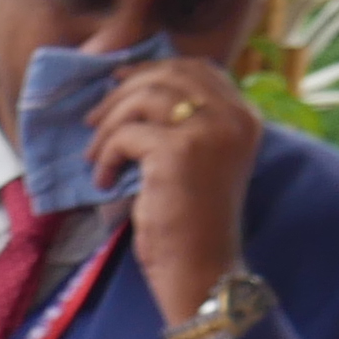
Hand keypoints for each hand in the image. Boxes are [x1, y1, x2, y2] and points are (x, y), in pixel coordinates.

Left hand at [85, 57, 262, 324]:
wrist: (202, 269)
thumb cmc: (193, 224)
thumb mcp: (199, 163)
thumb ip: (185, 126)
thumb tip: (136, 92)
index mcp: (244, 116)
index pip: (198, 69)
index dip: (154, 69)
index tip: (121, 82)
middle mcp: (233, 116)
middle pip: (169, 74)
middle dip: (123, 91)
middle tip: (94, 117)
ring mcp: (208, 130)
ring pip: (144, 97)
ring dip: (109, 123)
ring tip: (95, 154)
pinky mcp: (177, 151)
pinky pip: (126, 134)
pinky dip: (106, 156)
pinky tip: (103, 181)